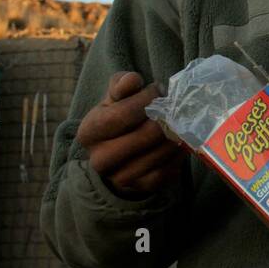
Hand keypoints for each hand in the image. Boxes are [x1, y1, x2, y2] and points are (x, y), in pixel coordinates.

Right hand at [76, 71, 186, 195]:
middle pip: (143, 136)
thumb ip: (121, 84)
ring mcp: (121, 177)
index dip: (145, 100)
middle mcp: (100, 160)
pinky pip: (168, 169)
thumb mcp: (114, 97)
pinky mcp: (142, 187)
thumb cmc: (118, 117)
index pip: (121, 115)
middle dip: (164, 118)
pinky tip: (179, 140)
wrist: (119, 154)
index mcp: (88, 133)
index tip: (157, 90)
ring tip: (179, 121)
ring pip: (159, 152)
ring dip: (175, 134)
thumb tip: (132, 80)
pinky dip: (178, 153)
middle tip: (173, 107)